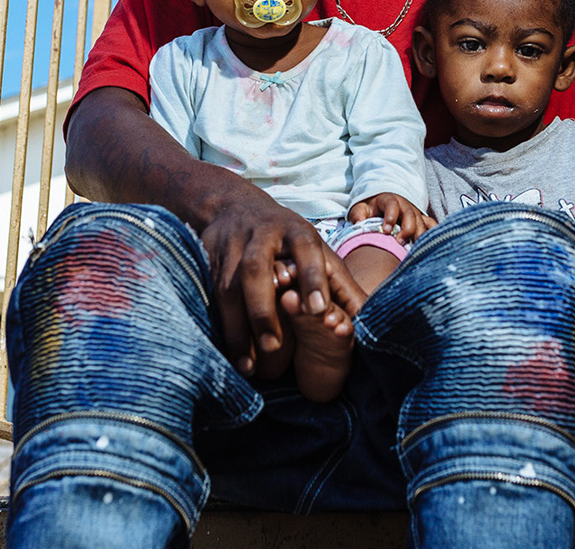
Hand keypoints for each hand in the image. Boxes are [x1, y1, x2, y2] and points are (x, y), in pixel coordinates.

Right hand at [200, 199, 365, 375]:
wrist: (234, 208)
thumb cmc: (288, 241)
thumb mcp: (317, 251)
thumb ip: (341, 285)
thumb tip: (368, 317)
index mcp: (295, 231)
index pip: (305, 249)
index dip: (311, 276)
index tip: (318, 308)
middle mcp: (260, 237)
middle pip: (256, 269)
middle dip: (264, 308)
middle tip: (274, 346)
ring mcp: (230, 249)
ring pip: (228, 286)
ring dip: (237, 327)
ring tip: (249, 365)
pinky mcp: (206, 263)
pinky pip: (210, 297)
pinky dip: (220, 327)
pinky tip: (228, 354)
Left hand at [347, 193, 434, 242]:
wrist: (380, 204)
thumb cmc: (369, 209)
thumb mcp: (360, 208)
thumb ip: (358, 215)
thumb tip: (358, 224)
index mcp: (388, 200)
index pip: (392, 205)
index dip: (390, 216)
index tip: (386, 230)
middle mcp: (404, 205)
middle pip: (410, 214)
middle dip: (407, 229)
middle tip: (399, 242)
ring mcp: (415, 212)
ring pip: (422, 222)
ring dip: (419, 235)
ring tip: (414, 249)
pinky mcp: (421, 220)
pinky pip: (431, 225)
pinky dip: (432, 233)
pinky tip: (430, 245)